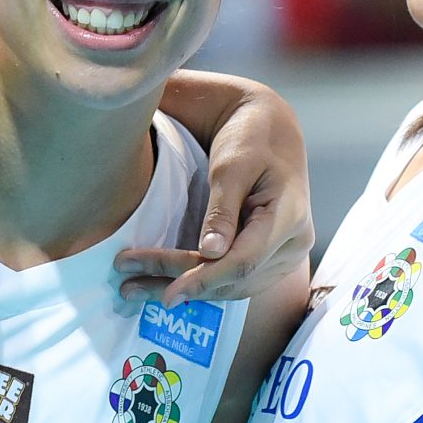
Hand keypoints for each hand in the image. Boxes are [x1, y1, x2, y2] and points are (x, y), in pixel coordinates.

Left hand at [117, 83, 313, 303]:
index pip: (243, 262)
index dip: (204, 280)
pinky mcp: (269, 257)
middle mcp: (293, 243)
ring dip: (185, 290)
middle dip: (181, 285)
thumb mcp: (231, 166)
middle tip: (129, 287)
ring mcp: (284, 253)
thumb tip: (210, 253)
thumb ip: (221, 210)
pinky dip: (200, 283)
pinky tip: (165, 284)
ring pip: (232, 286)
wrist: (270, 128)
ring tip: (135, 289)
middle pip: (234, 279)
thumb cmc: (250, 137)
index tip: (169, 294)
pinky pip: (234, 279)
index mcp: (289, 218)